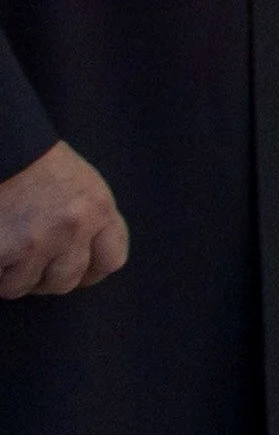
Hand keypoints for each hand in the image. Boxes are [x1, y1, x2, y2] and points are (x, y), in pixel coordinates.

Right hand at [0, 141, 126, 297]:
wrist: (4, 148)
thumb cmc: (37, 164)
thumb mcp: (81, 184)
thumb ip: (89, 219)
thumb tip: (85, 258)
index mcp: (98, 209)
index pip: (111, 260)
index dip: (91, 272)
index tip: (78, 274)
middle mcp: (72, 228)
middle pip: (65, 281)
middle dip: (44, 279)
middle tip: (28, 262)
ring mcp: (35, 241)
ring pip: (23, 286)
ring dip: (9, 276)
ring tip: (5, 247)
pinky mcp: (1, 248)